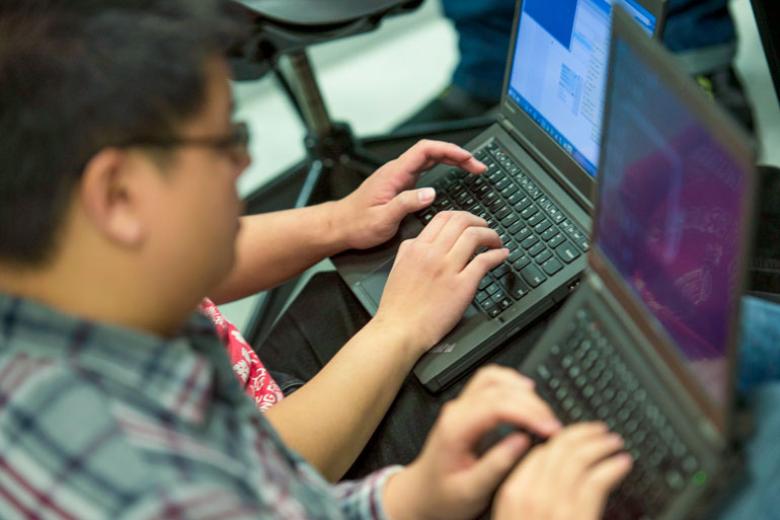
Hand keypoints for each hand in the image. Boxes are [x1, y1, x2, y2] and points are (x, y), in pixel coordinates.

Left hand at [333, 140, 485, 249]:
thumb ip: (406, 204)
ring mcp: (398, 177)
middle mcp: (396, 171)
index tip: (468, 158)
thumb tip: (430, 193)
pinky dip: (442, 169)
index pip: (425, 150)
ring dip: (452, 161)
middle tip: (478, 167)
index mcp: (394, 174)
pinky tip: (452, 176)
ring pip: (429, 160)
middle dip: (457, 156)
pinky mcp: (399, 185)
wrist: (339, 226)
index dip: (449, 150)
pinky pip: (425, 170)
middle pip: (432, 152)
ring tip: (472, 169)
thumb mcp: (382, 218)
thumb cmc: (356, 224)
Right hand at [373, 210, 506, 354]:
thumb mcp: (397, 268)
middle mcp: (433, 254)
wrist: (400, 330)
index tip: (469, 222)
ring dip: (491, 235)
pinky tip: (501, 255)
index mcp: (417, 248)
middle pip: (462, 222)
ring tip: (495, 242)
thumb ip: (409, 249)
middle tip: (486, 229)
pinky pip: (484, 262)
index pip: (444, 217)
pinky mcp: (462, 286)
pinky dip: (497, 255)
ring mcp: (448, 269)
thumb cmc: (397, 305)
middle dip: (479, 221)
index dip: (462, 216)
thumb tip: (421, 240)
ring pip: (475, 236)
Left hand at [383, 366, 561, 519]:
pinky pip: (489, 382)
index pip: (496, 405)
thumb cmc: (442, 496)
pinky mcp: (466, 407)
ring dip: (521, 388)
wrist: (421, 494)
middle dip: (531, 403)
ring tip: (543, 411)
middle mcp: (456, 411)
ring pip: (492, 378)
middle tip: (552, 424)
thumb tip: (522, 440)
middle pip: (497, 388)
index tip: (549, 428)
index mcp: (455, 428)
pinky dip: (511, 383)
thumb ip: (496, 466)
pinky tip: (526, 394)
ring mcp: (460, 406)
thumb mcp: (470, 490)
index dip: (527, 412)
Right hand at [493, 422, 632, 519]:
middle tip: (599, 430)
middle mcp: (531, 494)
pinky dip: (613, 467)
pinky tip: (622, 464)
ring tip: (614, 442)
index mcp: (512, 493)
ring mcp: (555, 505)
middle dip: (583, 434)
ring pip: (580, 459)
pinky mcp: (579, 517)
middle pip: (560, 448)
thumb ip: (528, 496)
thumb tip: (546, 472)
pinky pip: (598, 480)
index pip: (538, 452)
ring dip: (601, 445)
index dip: (559, 439)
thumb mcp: (516, 518)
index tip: (573, 436)